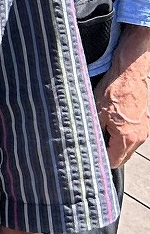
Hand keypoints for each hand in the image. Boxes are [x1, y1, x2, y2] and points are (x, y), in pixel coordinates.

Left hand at [94, 23, 149, 166]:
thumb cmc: (114, 89)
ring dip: (116, 144)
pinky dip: (123, 134)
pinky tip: (111, 123)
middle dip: (109, 154)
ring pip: (128, 146)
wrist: (129, 71)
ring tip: (102, 131)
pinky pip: (132, 135)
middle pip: (122, 157)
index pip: (114, 162)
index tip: (91, 154)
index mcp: (127, 138)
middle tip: (95, 144)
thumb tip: (89, 143)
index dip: (101, 160)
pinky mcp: (144, 121)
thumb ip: (95, 132)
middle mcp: (139, 137)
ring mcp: (144, 129)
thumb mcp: (97, 113)